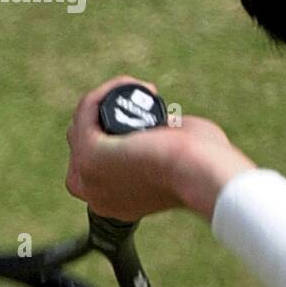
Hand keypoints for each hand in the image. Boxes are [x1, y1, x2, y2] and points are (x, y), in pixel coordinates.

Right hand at [65, 74, 254, 221]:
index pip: (95, 163)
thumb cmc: (204, 167)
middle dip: (106, 116)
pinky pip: (86, 110)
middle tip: (147, 100)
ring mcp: (87, 176)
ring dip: (109, 98)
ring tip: (146, 91)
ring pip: (82, 124)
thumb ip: (161, 148)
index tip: (147, 115)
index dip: (114, 134)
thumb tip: (159, 125)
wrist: (202, 173)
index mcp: (114, 203)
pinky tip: (132, 83)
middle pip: (81, 143)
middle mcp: (94, 195)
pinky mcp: (89, 154)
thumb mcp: (176, 159)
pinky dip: (106, 91)